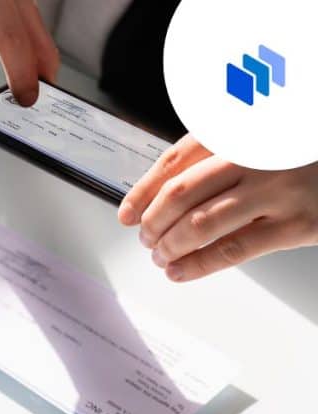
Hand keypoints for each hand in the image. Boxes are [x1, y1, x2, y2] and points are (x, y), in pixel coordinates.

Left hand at [118, 134, 317, 281]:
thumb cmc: (306, 156)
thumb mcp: (262, 140)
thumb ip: (221, 157)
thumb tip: (165, 194)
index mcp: (241, 130)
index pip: (175, 159)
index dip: (143, 189)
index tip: (126, 211)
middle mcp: (256, 155)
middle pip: (180, 192)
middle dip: (153, 221)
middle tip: (144, 238)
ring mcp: (277, 190)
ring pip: (200, 222)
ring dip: (170, 245)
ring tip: (160, 256)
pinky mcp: (299, 223)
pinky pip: (234, 248)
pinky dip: (198, 263)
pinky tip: (181, 271)